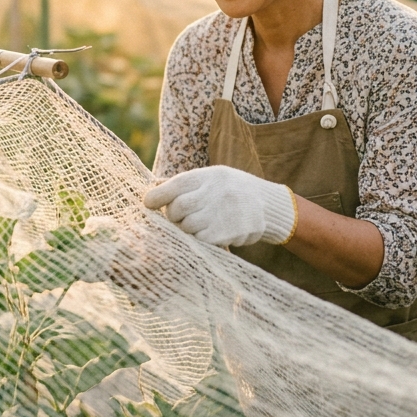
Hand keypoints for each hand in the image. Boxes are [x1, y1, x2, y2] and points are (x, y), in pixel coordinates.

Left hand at [142, 166, 296, 247]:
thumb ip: (186, 185)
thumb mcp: (212, 178)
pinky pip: (201, 240)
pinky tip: (209, 233)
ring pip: (187, 227)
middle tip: (179, 218)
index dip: (157, 196)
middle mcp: (215, 192)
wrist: (268, 205)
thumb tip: (151, 192)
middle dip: (173, 216)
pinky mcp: (228, 232)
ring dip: (186, 229)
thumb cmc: (231, 191)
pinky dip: (200, 239)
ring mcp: (222, 213)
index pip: (175, 185)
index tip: (148, 204)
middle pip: (178, 208)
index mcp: (209, 176)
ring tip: (197, 225)